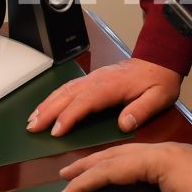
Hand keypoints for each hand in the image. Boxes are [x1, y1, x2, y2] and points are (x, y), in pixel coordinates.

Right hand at [27, 58, 180, 136]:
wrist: (158, 60)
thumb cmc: (158, 81)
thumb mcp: (159, 97)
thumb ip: (142, 110)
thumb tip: (124, 124)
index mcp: (112, 86)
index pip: (85, 102)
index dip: (69, 116)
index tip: (56, 131)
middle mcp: (97, 80)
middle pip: (68, 95)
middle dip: (48, 111)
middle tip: (32, 127)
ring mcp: (93, 78)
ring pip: (65, 90)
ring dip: (47, 104)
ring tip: (32, 119)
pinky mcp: (92, 78)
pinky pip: (68, 87)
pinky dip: (54, 96)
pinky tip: (45, 106)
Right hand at [56, 142, 191, 191]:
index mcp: (155, 160)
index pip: (109, 170)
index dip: (83, 184)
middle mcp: (159, 151)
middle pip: (113, 156)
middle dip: (85, 168)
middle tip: (62, 180)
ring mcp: (169, 153)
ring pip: (125, 154)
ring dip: (100, 164)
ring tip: (81, 174)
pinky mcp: (178, 159)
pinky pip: (137, 157)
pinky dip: (118, 164)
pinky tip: (117, 172)